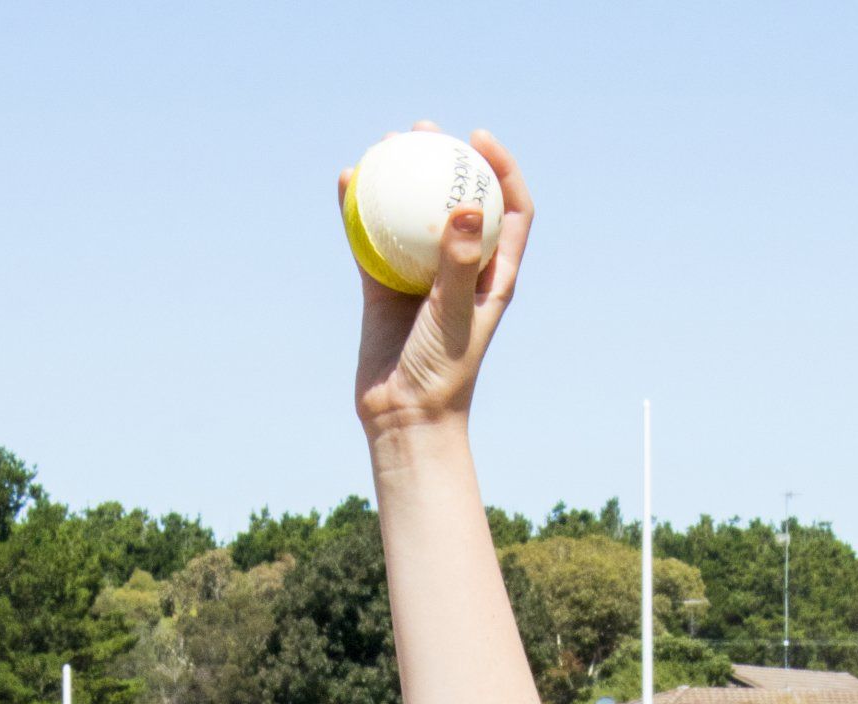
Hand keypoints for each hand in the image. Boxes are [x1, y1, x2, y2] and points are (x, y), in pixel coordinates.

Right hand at [343, 127, 533, 438]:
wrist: (405, 417)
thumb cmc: (442, 374)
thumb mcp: (455, 317)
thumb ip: (460, 265)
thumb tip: (466, 207)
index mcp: (493, 274)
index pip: (511, 209)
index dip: (502, 169)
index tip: (477, 140)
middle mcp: (458, 270)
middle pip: (458, 201)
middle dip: (446, 161)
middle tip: (425, 132)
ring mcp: (420, 278)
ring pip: (411, 216)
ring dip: (400, 179)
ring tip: (384, 146)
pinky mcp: (384, 289)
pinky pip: (371, 241)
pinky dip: (359, 212)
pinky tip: (346, 181)